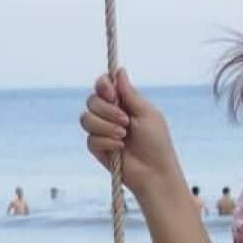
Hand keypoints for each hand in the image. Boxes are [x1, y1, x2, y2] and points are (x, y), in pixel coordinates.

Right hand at [79, 69, 184, 198]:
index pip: (103, 85)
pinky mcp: (97, 148)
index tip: (111, 93)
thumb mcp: (146, 113)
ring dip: (106, 127)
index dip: (103, 85)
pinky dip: (106, 142)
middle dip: (107, 110)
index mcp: (124, 103)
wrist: (154, 172)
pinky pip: (90, 138)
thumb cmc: (156, 143)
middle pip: (92, 100)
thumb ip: (130, 93)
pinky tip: (120, 149)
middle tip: (126, 121)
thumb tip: (119, 70)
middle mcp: (110, 115)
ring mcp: (102, 131)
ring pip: (86, 118)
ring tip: (124, 136)